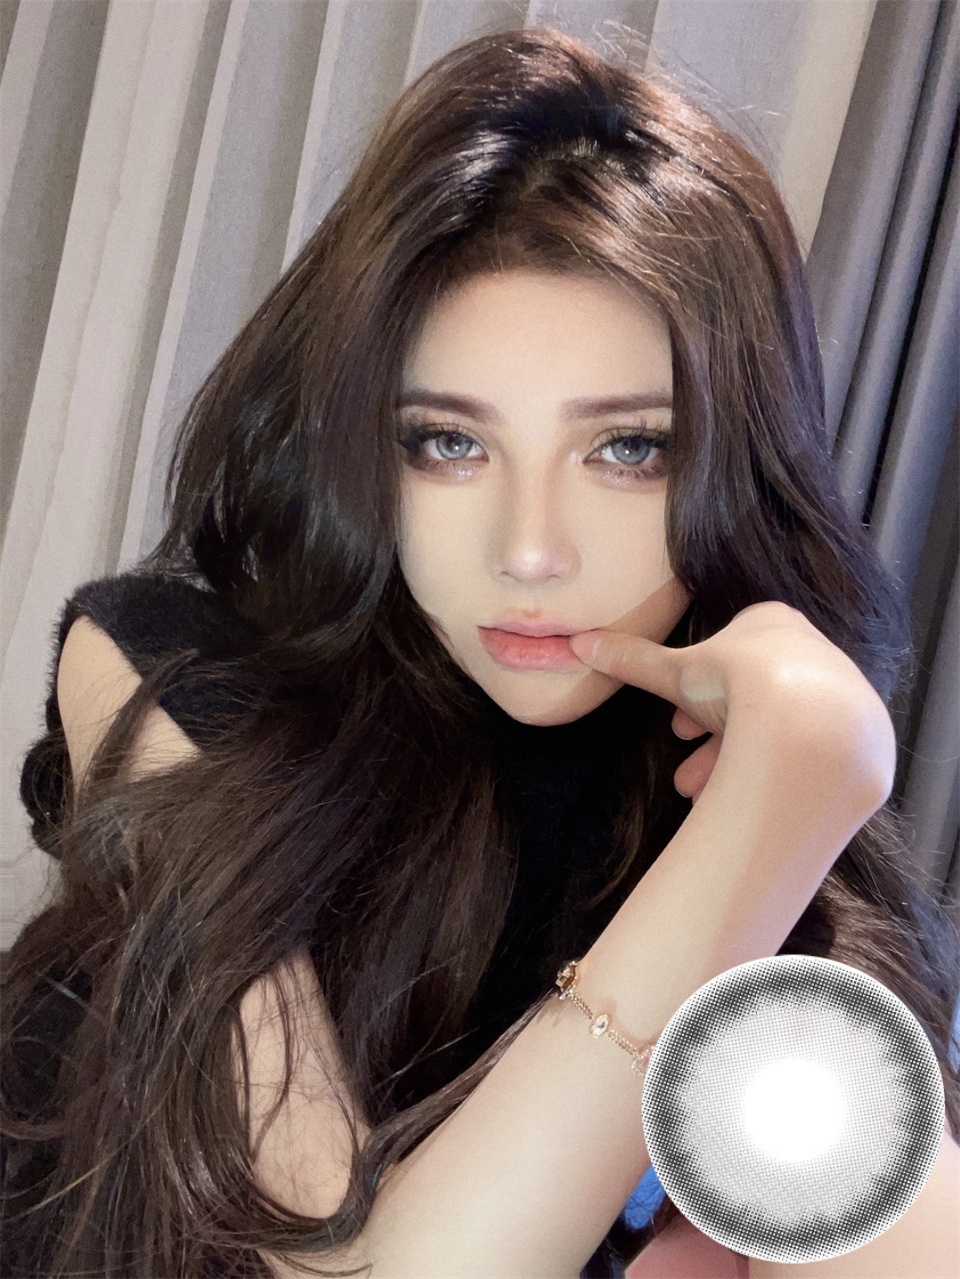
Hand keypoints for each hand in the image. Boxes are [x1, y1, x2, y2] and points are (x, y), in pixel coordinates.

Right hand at [569, 601, 896, 808]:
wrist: (811, 722)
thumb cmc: (740, 683)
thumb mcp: (675, 673)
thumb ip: (632, 660)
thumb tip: (579, 643)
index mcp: (771, 622)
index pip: (728, 657)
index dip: (695, 696)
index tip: (677, 729)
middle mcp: (811, 651)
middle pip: (752, 699)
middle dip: (714, 740)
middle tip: (687, 770)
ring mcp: (840, 692)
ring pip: (779, 729)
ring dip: (739, 765)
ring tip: (709, 797)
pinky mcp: (858, 733)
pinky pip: (808, 753)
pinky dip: (778, 774)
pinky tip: (752, 802)